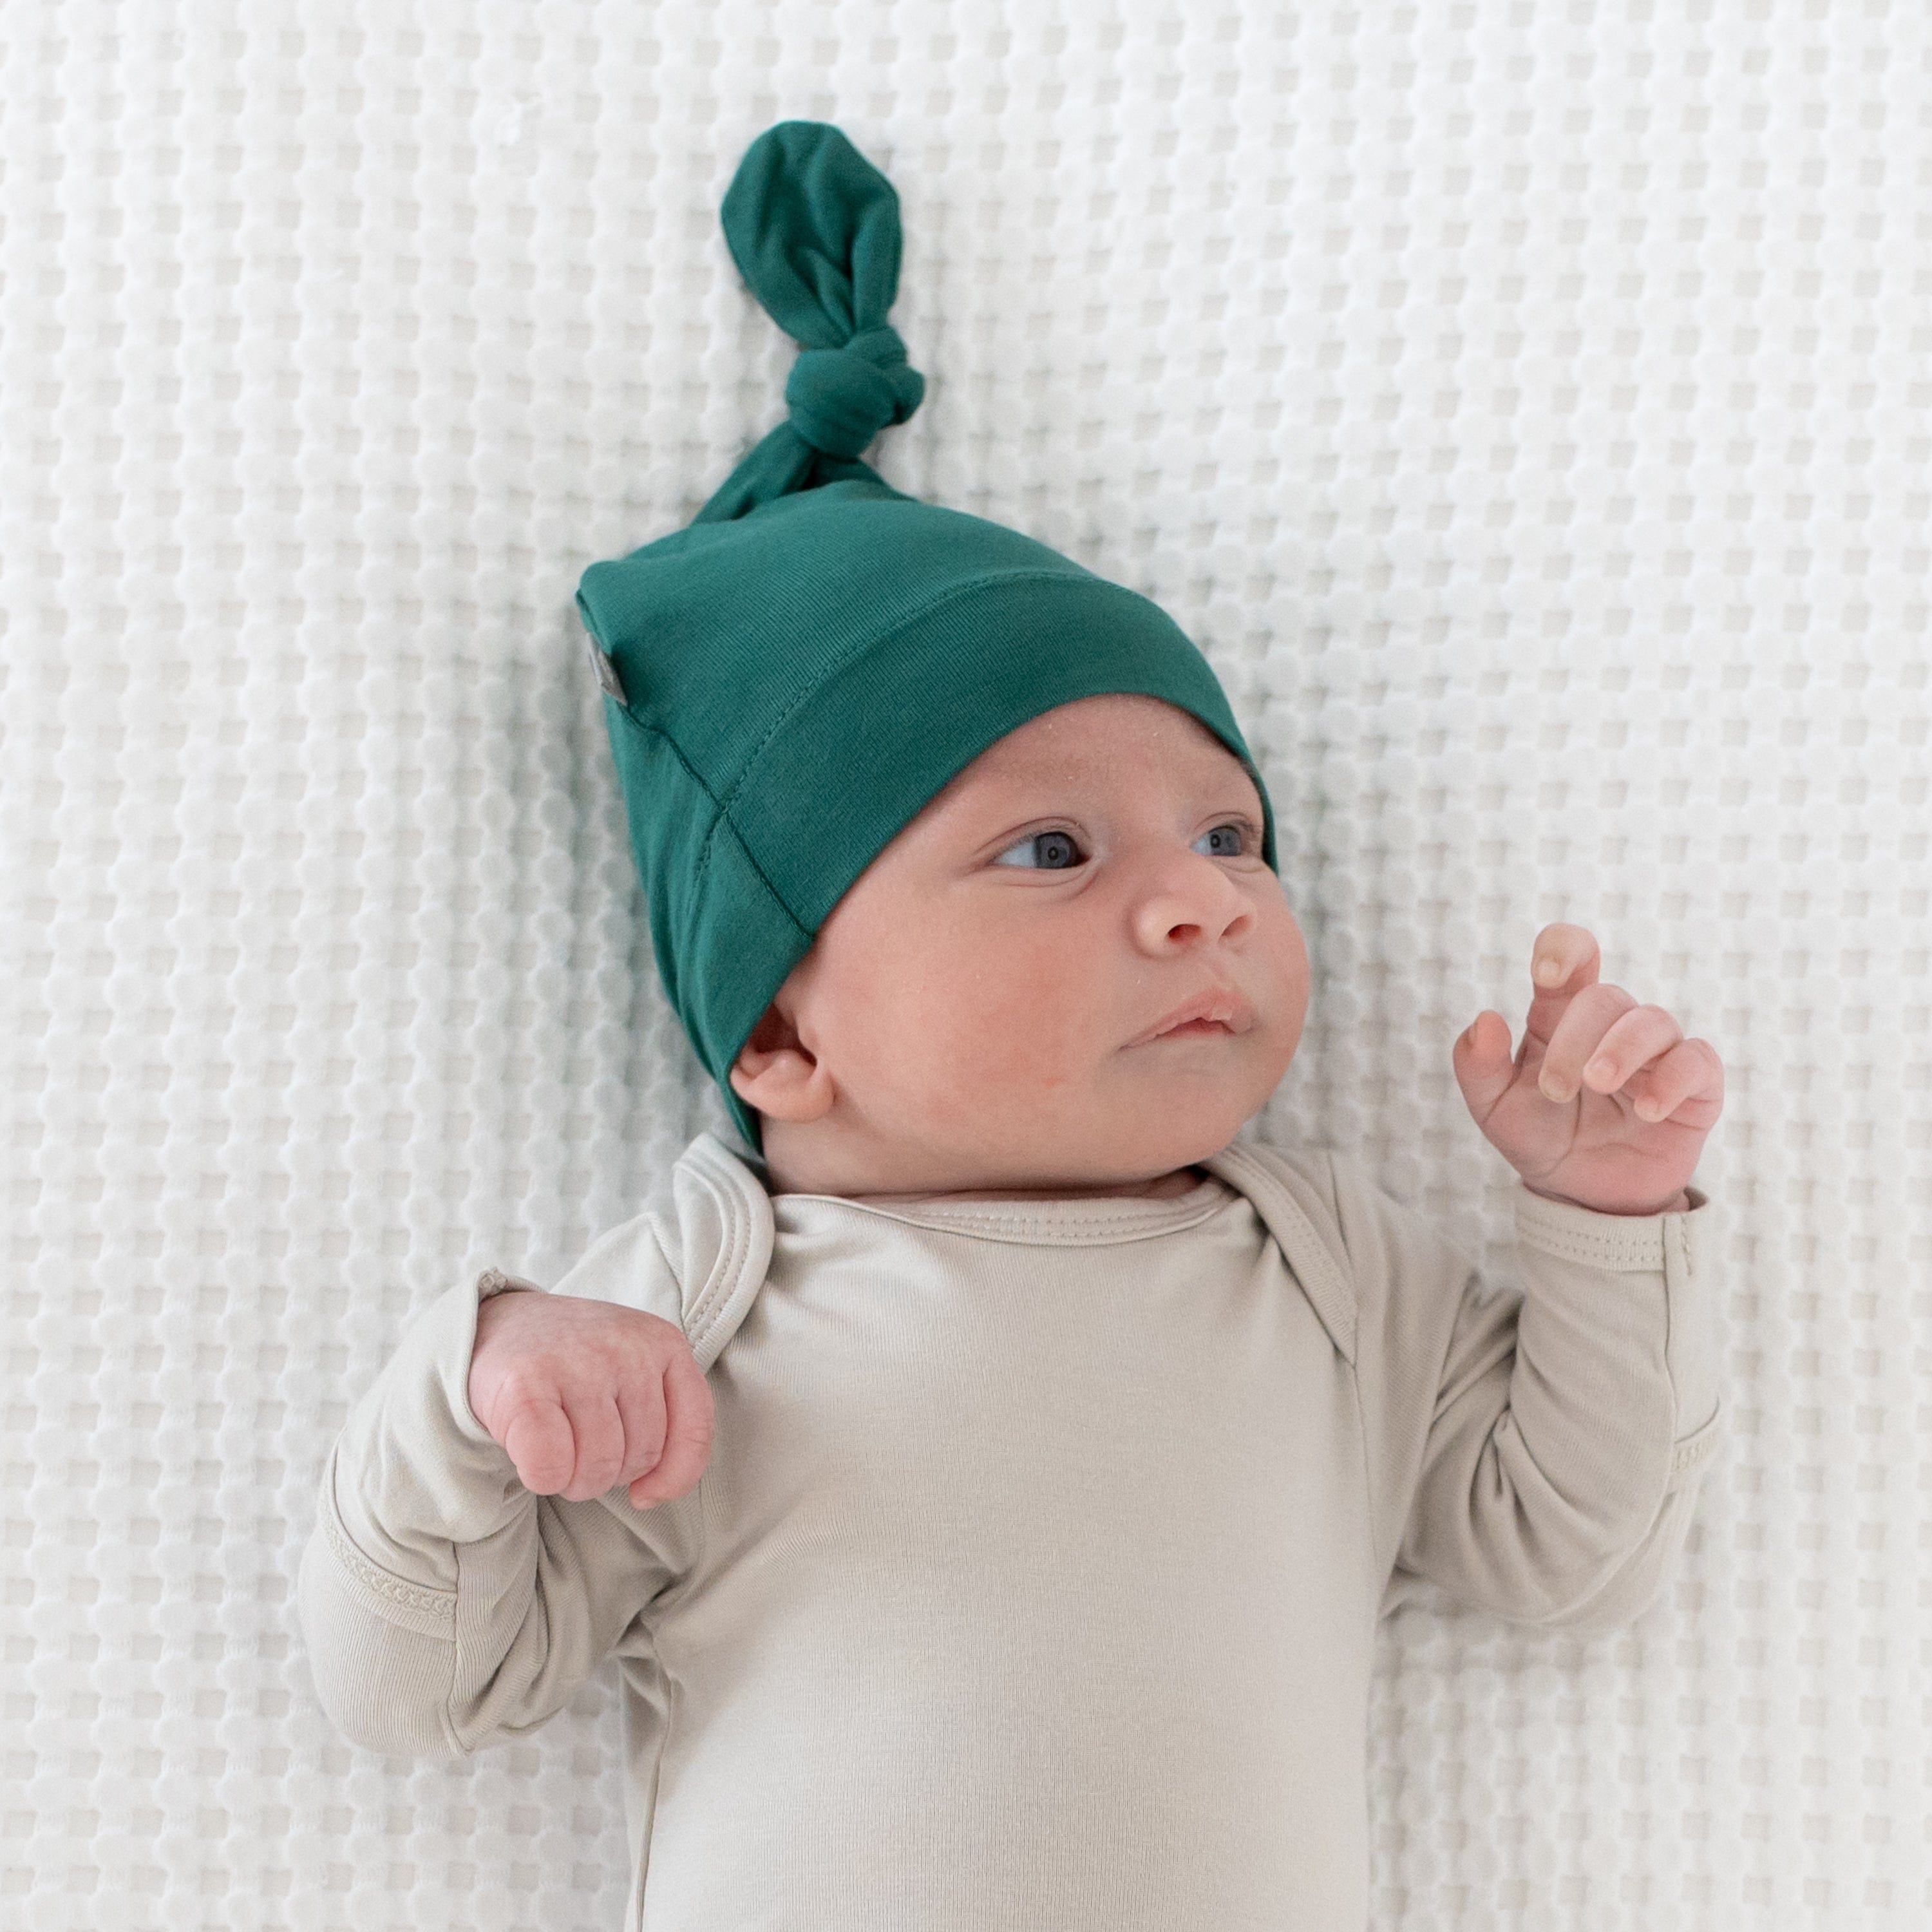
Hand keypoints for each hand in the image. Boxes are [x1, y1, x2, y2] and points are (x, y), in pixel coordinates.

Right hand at [466, 1290, 714, 1508]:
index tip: (645, 1493)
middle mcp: (626, 1347)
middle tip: (581, 1447)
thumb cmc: (575, 1364)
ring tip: (557, 1448)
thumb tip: (653, 1494)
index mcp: (663, 1342)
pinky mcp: (526, 1384)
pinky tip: (530, 1456)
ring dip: (573, 1479)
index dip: (675, 1476)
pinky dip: (541, 1477)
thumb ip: (664, 1419)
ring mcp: (576, 1362)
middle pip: (641, 1456)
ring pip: (598, 1467)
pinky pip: (551, 1466)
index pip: (695, 1428)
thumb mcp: (636, 1370)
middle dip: (610, 1472)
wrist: (498, 1326)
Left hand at [1451, 922, 1723, 1216]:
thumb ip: (1477, 1067)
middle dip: (1575, 1039)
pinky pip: (1697, 1061)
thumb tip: (1484, 1020)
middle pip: (1604, 997)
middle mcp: (1612, 1024)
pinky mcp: (1695, 1086)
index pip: (1573, 954)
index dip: (1564, 948)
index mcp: (1561, 1015)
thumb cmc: (1540, 1136)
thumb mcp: (1494, 1109)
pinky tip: (1647, 1111)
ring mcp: (1657, 1052)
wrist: (1584, 1195)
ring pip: (1653, 1020)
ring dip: (1621, 1049)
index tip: (1547, 974)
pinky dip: (1673, 1079)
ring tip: (1597, 1085)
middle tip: (1555, 1091)